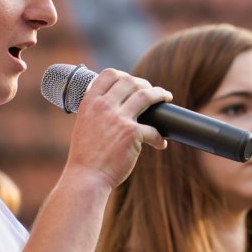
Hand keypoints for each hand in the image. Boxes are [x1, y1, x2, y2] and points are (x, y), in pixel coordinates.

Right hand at [64, 68, 170, 189]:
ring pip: (146, 96)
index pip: (109, 74)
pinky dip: (160, 137)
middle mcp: (103, 106)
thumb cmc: (85, 156)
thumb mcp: (84, 125)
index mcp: (90, 102)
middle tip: (152, 91)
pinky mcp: (132, 134)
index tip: (132, 81)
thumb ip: (97, 112)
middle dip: (145, 84)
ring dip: (160, 95)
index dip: (124, 75)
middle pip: (130, 82)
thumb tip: (115, 106)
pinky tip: (161, 143)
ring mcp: (118, 119)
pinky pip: (154, 130)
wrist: (86, 177)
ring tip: (166, 97)